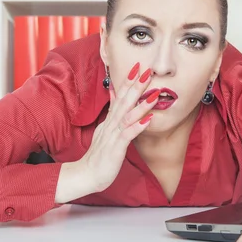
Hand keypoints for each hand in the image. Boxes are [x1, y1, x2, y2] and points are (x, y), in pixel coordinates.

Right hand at [83, 62, 159, 190]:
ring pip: (127, 116)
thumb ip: (111, 111)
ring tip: (153, 93)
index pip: (120, 96)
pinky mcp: (115, 148)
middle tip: (147, 71)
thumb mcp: (105, 129)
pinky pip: (128, 136)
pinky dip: (137, 127)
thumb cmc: (100, 154)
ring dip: (141, 104)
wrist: (87, 174)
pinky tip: (148, 120)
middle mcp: (111, 124)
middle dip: (136, 86)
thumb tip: (114, 93)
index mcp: (110, 120)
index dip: (128, 81)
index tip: (137, 66)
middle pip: (124, 101)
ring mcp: (113, 136)